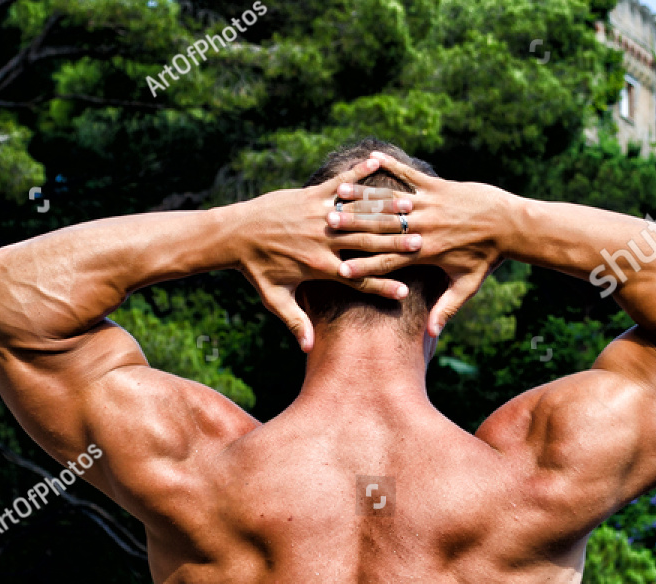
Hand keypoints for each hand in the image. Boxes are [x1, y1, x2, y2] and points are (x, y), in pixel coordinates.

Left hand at [233, 156, 422, 350]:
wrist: (234, 234)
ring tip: (411, 208)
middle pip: (366, 245)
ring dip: (385, 210)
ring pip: (358, 213)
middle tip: (421, 245)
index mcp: (319, 267)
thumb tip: (309, 348)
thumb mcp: (275, 299)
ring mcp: (318, 216)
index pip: (357, 280)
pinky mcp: (310, 195)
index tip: (405, 295)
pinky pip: (339, 183)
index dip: (381, 287)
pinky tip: (378, 162)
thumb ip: (295, 322)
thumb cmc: (255, 269)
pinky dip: (358, 173)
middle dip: (394, 246)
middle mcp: (323, 241)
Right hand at [327, 151, 511, 336]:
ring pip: (390, 200)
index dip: (363, 267)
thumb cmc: (488, 257)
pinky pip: (409, 174)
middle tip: (326, 228)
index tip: (339, 272)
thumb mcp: (467, 286)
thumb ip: (446, 308)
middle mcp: (425, 228)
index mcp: (427, 254)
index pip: (388, 262)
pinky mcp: (438, 186)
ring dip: (363, 196)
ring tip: (337, 193)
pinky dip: (390, 166)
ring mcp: (430, 205)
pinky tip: (372, 157)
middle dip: (353, 228)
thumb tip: (431, 333)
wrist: (511, 224)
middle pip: (381, 230)